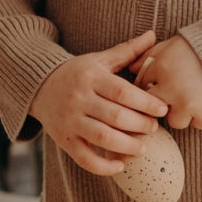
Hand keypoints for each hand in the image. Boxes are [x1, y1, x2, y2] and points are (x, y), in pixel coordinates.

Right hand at [29, 29, 171, 175]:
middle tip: (154, 128)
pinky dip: (102, 166)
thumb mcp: (99, 59)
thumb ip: (126, 50)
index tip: (162, 109)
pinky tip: (120, 166)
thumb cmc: (77, 73)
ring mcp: (70, 120)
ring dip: (126, 146)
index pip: (122, 91)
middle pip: (115, 116)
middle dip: (140, 125)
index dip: (145, 102)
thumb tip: (152, 34)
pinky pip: (83, 158)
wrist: (39, 86)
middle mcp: (79, 99)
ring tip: (143, 148)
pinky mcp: (63, 139)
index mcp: (91, 77)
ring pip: (101, 137)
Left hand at [133, 34, 201, 130]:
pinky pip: (198, 124)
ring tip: (193, 97)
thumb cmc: (201, 47)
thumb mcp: (171, 44)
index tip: (157, 87)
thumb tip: (131, 69)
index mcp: (162, 67)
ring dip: (182, 112)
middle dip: (163, 104)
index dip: (149, 89)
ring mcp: (190, 104)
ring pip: (176, 121)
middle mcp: (172, 88)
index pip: (141, 88)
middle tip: (175, 94)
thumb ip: (148, 55)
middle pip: (155, 109)